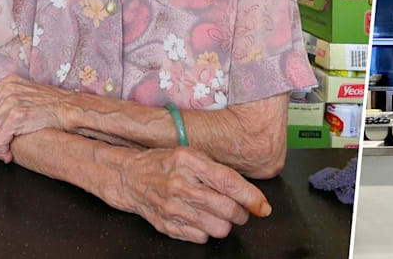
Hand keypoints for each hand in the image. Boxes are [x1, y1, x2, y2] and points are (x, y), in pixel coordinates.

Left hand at [0, 74, 66, 162]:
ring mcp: (10, 103)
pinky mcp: (16, 117)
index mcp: (7, 83)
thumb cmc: (51, 102)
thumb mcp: (25, 91)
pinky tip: (7, 154)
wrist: (67, 107)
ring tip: (2, 153)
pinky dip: (0, 150)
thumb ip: (8, 97)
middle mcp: (6, 91)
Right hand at [120, 147, 271, 243]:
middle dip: (241, 213)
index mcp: (189, 162)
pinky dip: (206, 230)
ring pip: (218, 227)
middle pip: (227, 209)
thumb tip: (247, 192)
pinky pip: (201, 237)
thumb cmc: (164, 163)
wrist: (129, 177)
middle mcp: (181, 185)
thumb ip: (217, 170)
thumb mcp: (190, 155)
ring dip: (225, 223)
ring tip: (219, 214)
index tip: (263, 206)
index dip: (251, 197)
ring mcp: (173, 208)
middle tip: (240, 210)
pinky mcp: (167, 226)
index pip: (228, 182)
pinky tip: (200, 218)